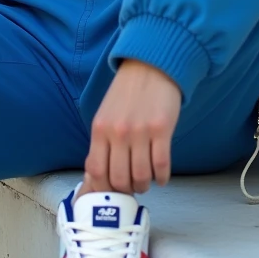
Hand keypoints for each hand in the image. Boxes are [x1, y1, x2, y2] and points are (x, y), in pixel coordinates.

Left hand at [84, 60, 180, 193]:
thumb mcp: (105, 115)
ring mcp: (140, 131)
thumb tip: (96, 176)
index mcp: (100, 129)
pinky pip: (161, 165)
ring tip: (147, 181)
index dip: (104, 187)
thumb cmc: (127, 93)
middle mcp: (118, 132)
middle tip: (133, 186)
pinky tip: (161, 177)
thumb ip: (102, 143)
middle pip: (120, 178)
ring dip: (145, 185)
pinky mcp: (162, 129)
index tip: (112, 191)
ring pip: (141, 176)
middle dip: (127, 189)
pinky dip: (162, 177)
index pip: (97, 170)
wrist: (150, 66)